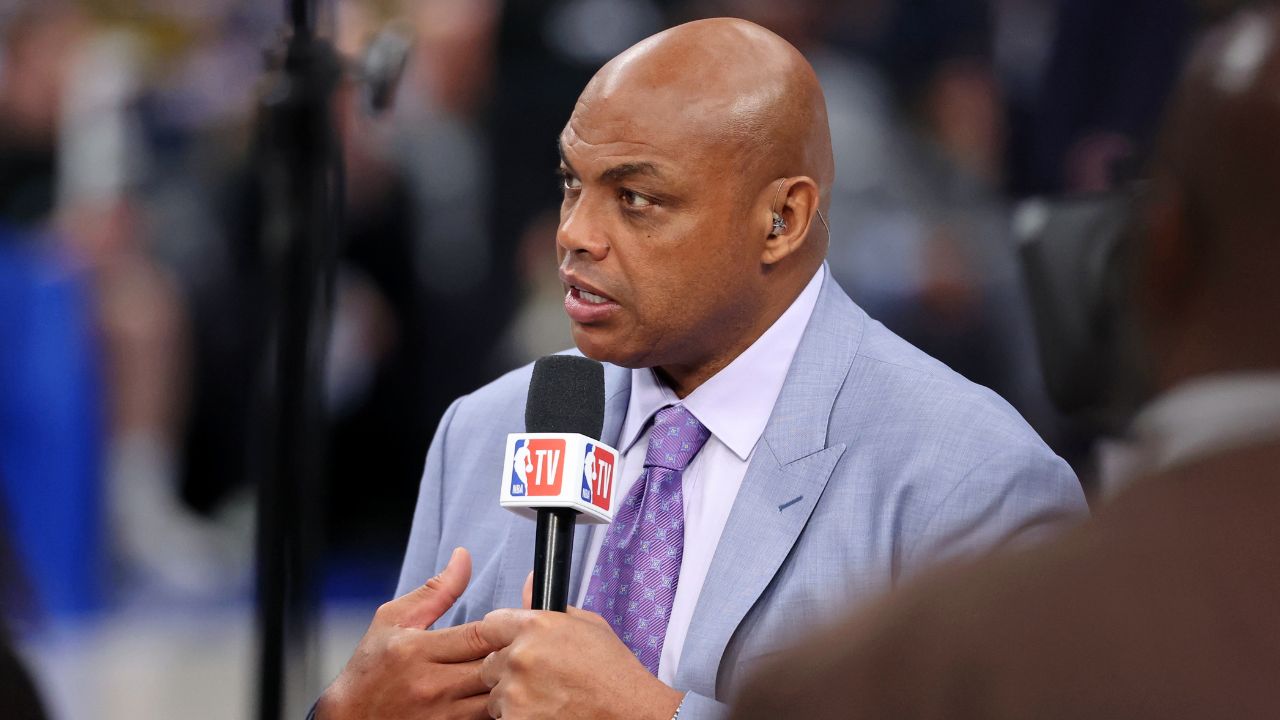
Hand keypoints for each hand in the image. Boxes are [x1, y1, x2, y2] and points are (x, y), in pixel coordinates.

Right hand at [317, 548, 499, 719]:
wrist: (350, 719)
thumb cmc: (371, 668)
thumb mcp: (393, 620)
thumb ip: (436, 591)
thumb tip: (464, 558)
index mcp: (417, 651)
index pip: (480, 635)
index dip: (505, 627)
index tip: (513, 624)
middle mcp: (431, 685)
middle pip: (495, 666)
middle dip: (515, 654)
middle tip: (525, 646)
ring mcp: (441, 716)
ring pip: (498, 698)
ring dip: (511, 683)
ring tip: (516, 670)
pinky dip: (500, 707)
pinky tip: (502, 694)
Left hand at [478, 601, 683, 719]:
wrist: (628, 711)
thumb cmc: (613, 671)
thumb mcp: (588, 625)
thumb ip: (547, 607)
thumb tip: (529, 584)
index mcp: (535, 626)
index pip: (490, 625)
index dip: (499, 637)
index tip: (506, 646)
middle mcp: (520, 656)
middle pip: (489, 663)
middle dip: (507, 671)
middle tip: (536, 679)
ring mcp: (516, 692)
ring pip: (495, 695)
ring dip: (512, 698)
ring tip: (545, 699)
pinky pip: (504, 719)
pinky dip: (519, 718)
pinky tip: (545, 714)